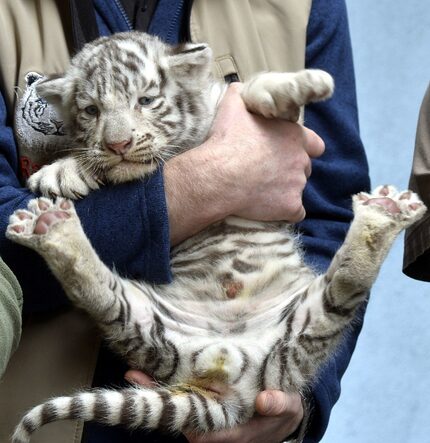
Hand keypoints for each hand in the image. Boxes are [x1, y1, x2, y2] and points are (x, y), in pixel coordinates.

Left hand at [124, 370, 303, 442]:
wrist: (281, 410)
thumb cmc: (284, 410)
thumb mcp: (288, 406)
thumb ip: (279, 404)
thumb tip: (264, 400)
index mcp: (233, 431)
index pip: (200, 429)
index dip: (179, 415)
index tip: (162, 400)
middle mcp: (215, 426)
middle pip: (181, 415)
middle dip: (158, 399)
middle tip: (136, 374)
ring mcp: (209, 415)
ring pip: (180, 405)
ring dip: (159, 390)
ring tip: (137, 370)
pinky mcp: (208, 402)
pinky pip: (186, 395)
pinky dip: (170, 383)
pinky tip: (156, 368)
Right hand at [164, 83, 323, 244]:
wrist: (219, 175)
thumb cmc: (227, 140)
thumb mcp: (233, 105)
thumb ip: (243, 93)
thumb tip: (241, 87)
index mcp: (293, 136)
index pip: (315, 144)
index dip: (305, 149)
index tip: (293, 153)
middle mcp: (300, 160)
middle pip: (303, 168)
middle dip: (290, 171)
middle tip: (267, 173)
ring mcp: (297, 185)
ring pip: (297, 190)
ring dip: (285, 191)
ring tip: (262, 192)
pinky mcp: (290, 206)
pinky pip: (295, 212)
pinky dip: (285, 212)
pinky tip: (270, 209)